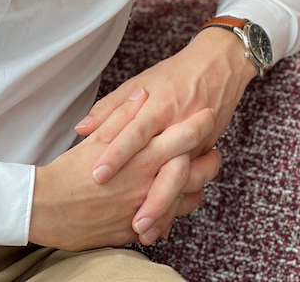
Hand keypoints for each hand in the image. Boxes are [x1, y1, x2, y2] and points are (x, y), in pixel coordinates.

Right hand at [28, 107, 220, 250]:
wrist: (48, 209)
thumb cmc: (69, 171)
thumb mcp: (97, 138)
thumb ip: (122, 115)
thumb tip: (141, 96)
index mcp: (140, 157)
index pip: (181, 138)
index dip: (198, 126)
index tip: (206, 115)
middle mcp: (149, 183)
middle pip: (195, 173)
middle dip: (210, 162)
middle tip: (215, 152)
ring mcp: (146, 208)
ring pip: (187, 200)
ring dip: (198, 188)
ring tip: (199, 177)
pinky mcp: (138, 229)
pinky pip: (169, 221)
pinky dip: (177, 210)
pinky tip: (176, 201)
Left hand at [73, 27, 255, 232]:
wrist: (218, 68)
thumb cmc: (172, 76)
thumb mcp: (140, 84)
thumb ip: (110, 108)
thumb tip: (81, 128)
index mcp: (159, 107)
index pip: (135, 133)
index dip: (117, 155)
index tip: (97, 175)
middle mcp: (179, 128)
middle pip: (166, 167)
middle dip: (150, 196)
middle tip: (130, 220)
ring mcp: (197, 144)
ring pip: (182, 182)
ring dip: (165, 208)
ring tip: (145, 231)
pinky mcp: (207, 153)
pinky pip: (195, 185)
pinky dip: (179, 206)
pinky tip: (163, 225)